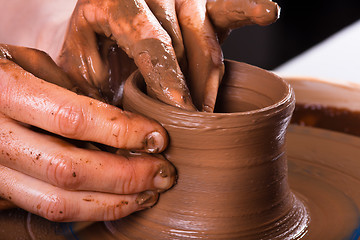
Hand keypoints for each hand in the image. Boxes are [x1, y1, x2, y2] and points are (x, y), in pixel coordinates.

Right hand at [0, 44, 175, 221]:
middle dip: (127, 176)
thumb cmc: (2, 73)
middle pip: (69, 170)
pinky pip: (47, 209)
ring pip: (57, 202)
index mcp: (4, 92)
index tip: (157, 138)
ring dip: (114, 202)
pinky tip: (118, 200)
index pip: (73, 119)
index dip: (122, 132)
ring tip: (149, 193)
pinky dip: (89, 210)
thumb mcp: (32, 64)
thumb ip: (71, 91)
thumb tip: (122, 122)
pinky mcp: (0, 191)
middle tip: (164, 172)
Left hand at [57, 0, 278, 111]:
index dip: (171, 85)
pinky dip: (249, 9)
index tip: (184, 117)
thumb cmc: (91, 41)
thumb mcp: (76, 59)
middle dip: (192, 90)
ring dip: (211, 79)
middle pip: (183, 46)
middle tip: (196, 126)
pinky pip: (227, 7)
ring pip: (207, 38)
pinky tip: (269, 12)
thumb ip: (87, 81)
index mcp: (114, 2)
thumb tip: (112, 119)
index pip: (152, 47)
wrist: (103, 11)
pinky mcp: (200, 1)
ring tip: (210, 111)